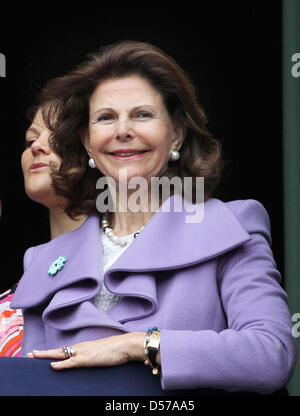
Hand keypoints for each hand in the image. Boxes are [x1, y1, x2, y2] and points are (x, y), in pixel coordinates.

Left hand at [27, 332, 144, 369]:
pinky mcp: (87, 359)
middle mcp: (81, 347)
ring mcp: (83, 352)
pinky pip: (71, 362)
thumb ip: (94, 355)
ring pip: (60, 354)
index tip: (42, 353)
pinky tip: (52, 365)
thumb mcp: (102, 353)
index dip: (53, 352)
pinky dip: (60, 364)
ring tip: (33, 356)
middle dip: (43, 353)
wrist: (126, 345)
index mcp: (84, 346)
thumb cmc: (117, 349)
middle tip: (29, 354)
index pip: (65, 349)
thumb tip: (92, 359)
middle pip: (58, 350)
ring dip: (46, 355)